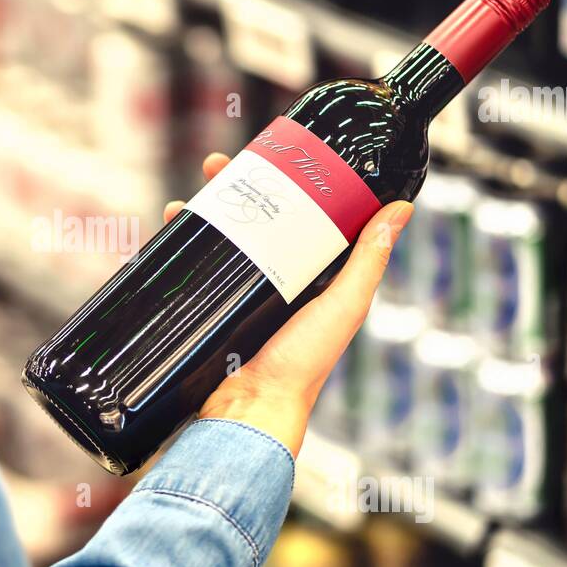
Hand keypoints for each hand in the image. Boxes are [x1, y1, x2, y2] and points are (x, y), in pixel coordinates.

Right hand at [163, 153, 413, 457]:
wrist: (248, 410)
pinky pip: (190, 270)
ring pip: (215, 240)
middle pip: (248, 219)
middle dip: (229, 188)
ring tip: (183, 199)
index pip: (294, 215)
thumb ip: (368, 261)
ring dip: (197, 213)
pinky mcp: (204, 311)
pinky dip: (176, 247)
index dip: (281, 182)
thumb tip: (401, 207)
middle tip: (214, 165)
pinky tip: (166, 231)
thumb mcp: (343, 307)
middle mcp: (270, 282)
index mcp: (307, 278)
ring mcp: (234, 296)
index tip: (269, 155)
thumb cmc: (302, 367)